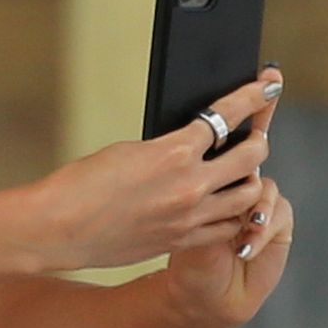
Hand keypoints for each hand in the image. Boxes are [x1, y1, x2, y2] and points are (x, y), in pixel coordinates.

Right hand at [31, 73, 280, 272]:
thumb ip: (168, 147)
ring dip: (249, 179)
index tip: (269, 86)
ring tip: (240, 174)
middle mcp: (190, 185)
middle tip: (254, 136)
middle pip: (252, 156)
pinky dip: (233, 214)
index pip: (227, 115)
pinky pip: (227, 227)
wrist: (59, 228)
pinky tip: (225, 207)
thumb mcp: (128, 150)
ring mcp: (190, 217)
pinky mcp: (182, 240)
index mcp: (174, 152)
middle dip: (258, 140)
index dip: (254, 96)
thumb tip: (192, 146)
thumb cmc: (80, 184)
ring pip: (248, 195)